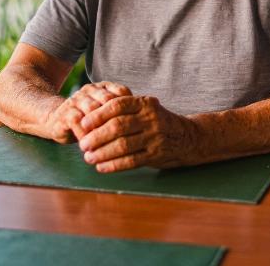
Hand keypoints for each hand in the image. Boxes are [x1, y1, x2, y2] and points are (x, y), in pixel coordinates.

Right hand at [46, 81, 131, 143]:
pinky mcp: (65, 112)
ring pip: (93, 111)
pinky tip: (92, 146)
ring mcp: (77, 99)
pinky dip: (86, 134)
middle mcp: (91, 90)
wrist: (57, 120)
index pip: (122, 93)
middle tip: (128, 138)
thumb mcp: (106, 114)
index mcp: (105, 87)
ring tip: (109, 146)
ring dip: (101, 129)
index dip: (131, 109)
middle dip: (118, 120)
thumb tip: (147, 123)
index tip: (138, 127)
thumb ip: (122, 113)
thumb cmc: (89, 120)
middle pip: (108, 101)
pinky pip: (78, 121)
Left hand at [78, 95, 198, 171]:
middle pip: (118, 126)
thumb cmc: (156, 121)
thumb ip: (124, 109)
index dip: (98, 115)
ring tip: (89, 157)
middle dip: (96, 136)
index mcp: (144, 103)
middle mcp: (150, 118)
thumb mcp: (145, 108)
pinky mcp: (156, 154)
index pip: (117, 105)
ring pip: (123, 145)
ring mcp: (154, 137)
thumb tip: (90, 119)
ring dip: (102, 153)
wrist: (186, 136)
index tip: (83, 124)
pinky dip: (114, 165)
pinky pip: (131, 161)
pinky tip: (102, 167)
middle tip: (83, 144)